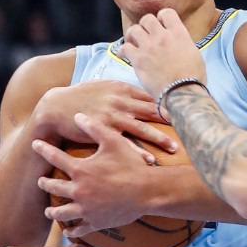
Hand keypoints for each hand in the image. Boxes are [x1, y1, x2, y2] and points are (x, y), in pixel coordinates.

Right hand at [33, 80, 176, 151]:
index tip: (188, 111)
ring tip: (174, 149)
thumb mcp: (104, 87)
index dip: (171, 103)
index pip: (152, 96)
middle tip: (191, 128)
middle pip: (152, 110)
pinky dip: (137, 151)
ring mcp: (112, 115)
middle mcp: (120, 100)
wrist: (55, 106)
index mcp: (123, 88)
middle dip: (172, 120)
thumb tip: (142, 95)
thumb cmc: (81, 97)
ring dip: (159, 138)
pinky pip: (124, 142)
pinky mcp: (102, 129)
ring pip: (141, 127)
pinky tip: (148, 160)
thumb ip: (124, 91)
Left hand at [35, 113, 156, 235]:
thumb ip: (94, 128)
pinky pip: (79, 229)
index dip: (43, 149)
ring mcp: (86, 209)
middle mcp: (79, 190)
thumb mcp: (113, 141)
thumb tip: (78, 115)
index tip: (34, 144)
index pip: (55, 157)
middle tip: (41, 181)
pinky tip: (68, 231)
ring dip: (53, 211)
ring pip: (61, 212)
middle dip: (45, 183)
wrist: (147, 192)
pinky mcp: (96, 222)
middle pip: (53, 187)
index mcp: (80, 170)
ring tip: (49, 211)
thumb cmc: (131, 165)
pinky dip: (71, 231)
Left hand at [121, 9, 207, 98]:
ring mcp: (149, 47)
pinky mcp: (139, 60)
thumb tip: (177, 42)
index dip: (161, 18)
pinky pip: (125, 47)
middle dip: (145, 26)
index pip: (166, 13)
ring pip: (134, 29)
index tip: (160, 27)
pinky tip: (124, 55)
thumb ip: (183, 43)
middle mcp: (163, 37)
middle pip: (147, 19)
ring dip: (132, 35)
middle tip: (145, 36)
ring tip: (133, 43)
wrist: (183, 92)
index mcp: (179, 33)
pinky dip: (122, 51)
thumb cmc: (193, 78)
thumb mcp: (194, 53)